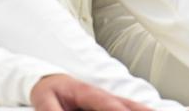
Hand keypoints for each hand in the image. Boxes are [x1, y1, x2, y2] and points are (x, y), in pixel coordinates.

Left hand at [31, 74, 150, 110]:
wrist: (49, 81)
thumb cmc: (49, 90)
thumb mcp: (43, 100)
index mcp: (87, 92)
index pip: (105, 103)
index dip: (117, 110)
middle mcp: (101, 95)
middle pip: (127, 103)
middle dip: (141, 110)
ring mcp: (107, 100)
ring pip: (131, 106)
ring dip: (144, 109)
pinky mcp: (107, 106)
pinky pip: (126, 108)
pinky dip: (138, 109)